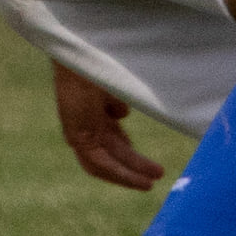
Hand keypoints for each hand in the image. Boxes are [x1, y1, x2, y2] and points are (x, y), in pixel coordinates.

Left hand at [53, 62, 162, 190]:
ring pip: (104, 163)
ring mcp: (79, 130)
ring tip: (151, 183)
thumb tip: (122, 114)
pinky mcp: (79, 136)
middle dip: (134, 164)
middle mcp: (84, 122)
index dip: (128, 151)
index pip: (111, 137)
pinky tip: (139, 180)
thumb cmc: (98, 58)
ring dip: (129, 175)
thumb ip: (116, 99)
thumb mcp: (113, 83)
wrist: (82, 52)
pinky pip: (99, 164)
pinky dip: (119, 174)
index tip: (146, 162)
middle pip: (111, 150)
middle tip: (157, 174)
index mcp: (92, 108)